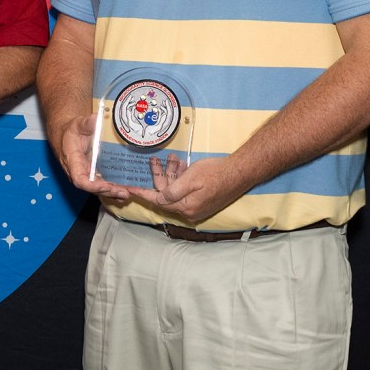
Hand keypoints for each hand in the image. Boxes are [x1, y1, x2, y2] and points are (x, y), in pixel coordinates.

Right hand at [52, 115, 132, 199]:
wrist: (66, 134)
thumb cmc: (71, 130)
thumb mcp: (78, 124)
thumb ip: (87, 123)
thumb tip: (96, 119)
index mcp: (72, 162)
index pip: (80, 180)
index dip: (93, 186)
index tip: (105, 186)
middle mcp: (79, 172)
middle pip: (92, 188)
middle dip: (108, 192)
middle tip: (124, 193)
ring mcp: (86, 175)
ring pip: (98, 188)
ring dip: (113, 193)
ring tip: (128, 194)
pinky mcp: (93, 174)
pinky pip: (102, 184)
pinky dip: (113, 189)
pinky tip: (125, 191)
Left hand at [121, 156, 246, 223]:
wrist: (241, 172)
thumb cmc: (216, 173)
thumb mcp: (191, 179)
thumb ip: (172, 191)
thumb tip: (159, 199)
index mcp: (185, 207)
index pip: (157, 201)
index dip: (142, 192)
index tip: (128, 188)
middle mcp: (190, 210)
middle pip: (166, 194)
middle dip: (159, 176)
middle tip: (153, 161)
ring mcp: (197, 206)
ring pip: (176, 190)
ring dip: (172, 174)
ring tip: (171, 159)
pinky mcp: (203, 200)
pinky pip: (185, 190)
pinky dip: (181, 178)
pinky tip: (181, 165)